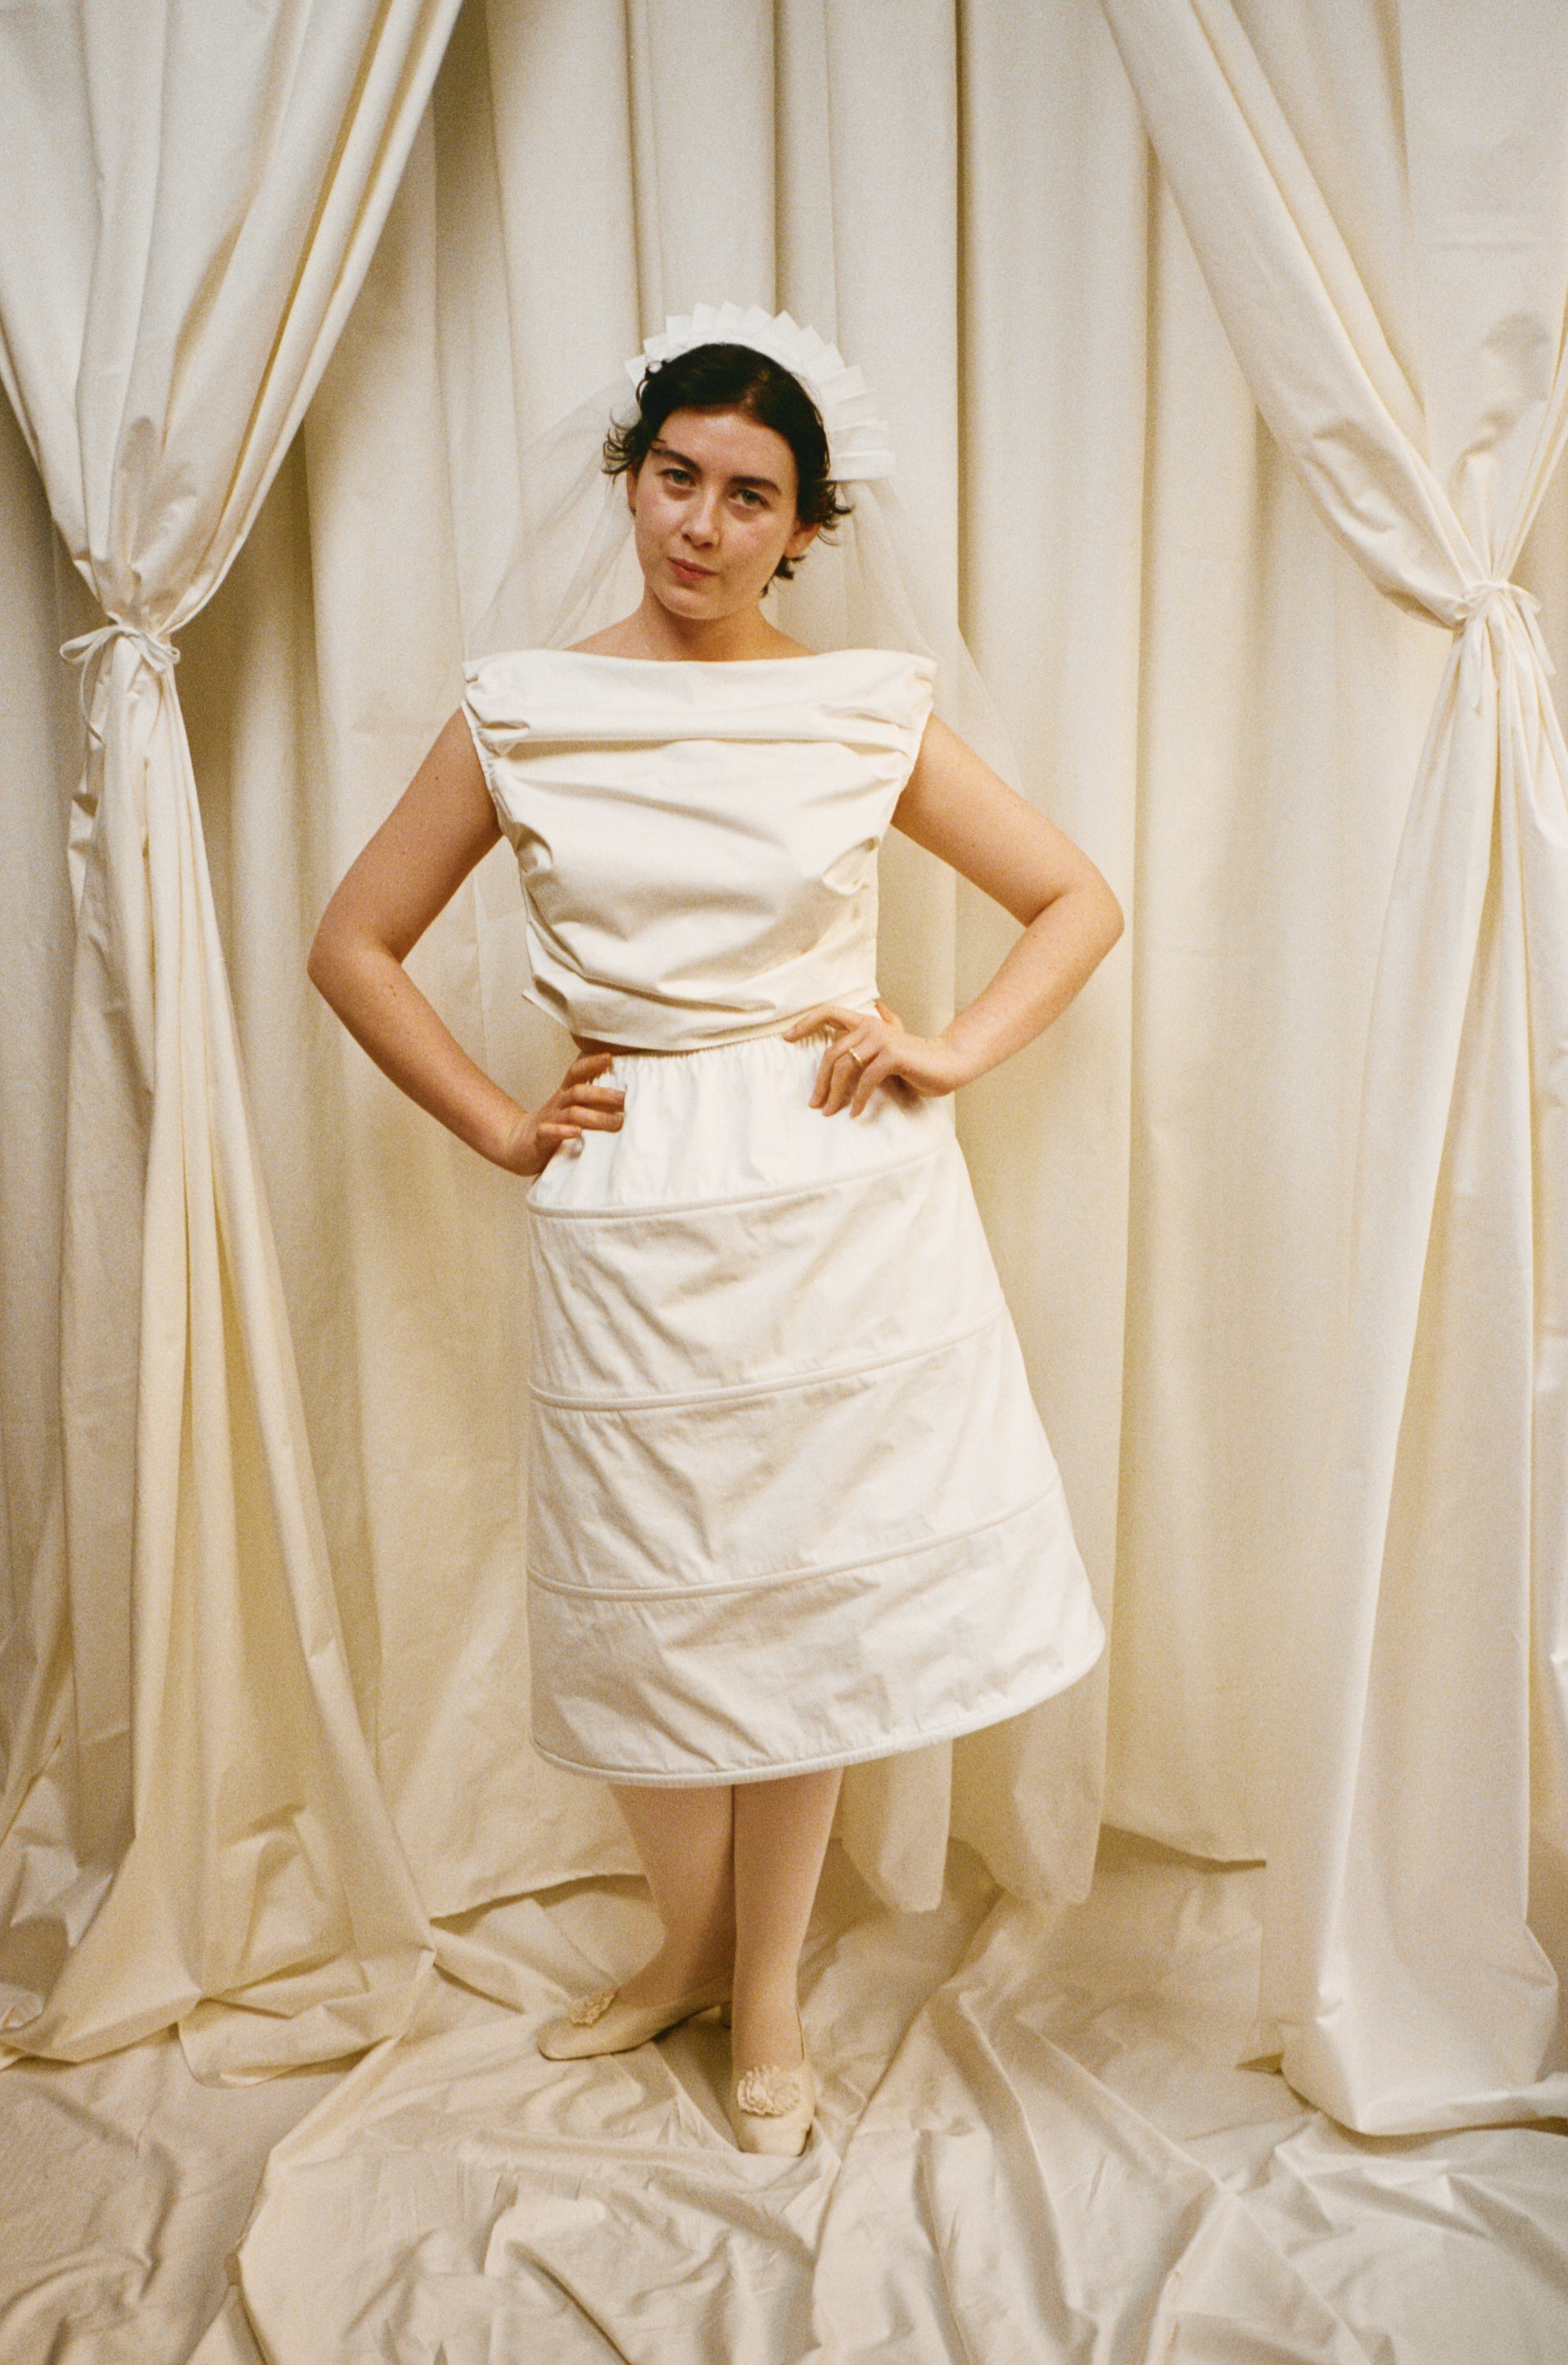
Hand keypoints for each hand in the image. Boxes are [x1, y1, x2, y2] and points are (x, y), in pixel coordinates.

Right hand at [491, 1052, 624, 1174]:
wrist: (518, 1145)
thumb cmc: (553, 1127)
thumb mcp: (571, 1110)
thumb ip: (592, 1103)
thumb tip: (626, 1098)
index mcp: (565, 1095)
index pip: (576, 1072)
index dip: (592, 1063)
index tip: (610, 1058)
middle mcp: (558, 1104)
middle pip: (579, 1092)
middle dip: (603, 1094)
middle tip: (625, 1099)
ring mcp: (548, 1121)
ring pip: (571, 1113)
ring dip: (596, 1117)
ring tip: (617, 1123)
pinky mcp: (539, 1139)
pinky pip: (549, 1132)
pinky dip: (563, 1131)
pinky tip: (577, 1132)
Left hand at [784, 1001, 969, 1116]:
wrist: (948, 1064)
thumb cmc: (918, 1059)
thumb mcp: (896, 1041)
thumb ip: (884, 1027)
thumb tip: (878, 1007)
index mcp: (867, 1022)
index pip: (829, 1012)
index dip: (806, 1022)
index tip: (787, 1037)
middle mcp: (871, 1025)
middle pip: (831, 1053)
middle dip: (820, 1082)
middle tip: (815, 1104)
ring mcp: (882, 1039)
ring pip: (844, 1066)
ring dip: (834, 1093)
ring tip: (830, 1112)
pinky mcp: (892, 1055)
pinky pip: (865, 1080)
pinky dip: (858, 1099)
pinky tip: (856, 1113)